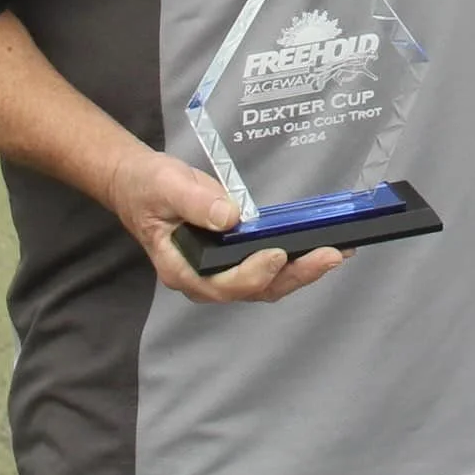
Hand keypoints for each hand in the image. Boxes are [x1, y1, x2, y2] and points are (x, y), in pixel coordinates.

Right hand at [105, 145, 350, 304]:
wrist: (139, 184)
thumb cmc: (149, 188)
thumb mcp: (166, 187)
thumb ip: (196, 202)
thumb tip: (230, 216)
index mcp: (182, 268)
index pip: (221, 284)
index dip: (252, 274)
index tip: (277, 254)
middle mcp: (204, 277)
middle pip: (253, 289)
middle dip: (294, 275)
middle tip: (328, 256)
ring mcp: (221, 270)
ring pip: (266, 283)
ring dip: (302, 271)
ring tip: (335, 254)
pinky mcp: (235, 256)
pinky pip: (268, 267)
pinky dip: (296, 260)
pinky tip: (320, 247)